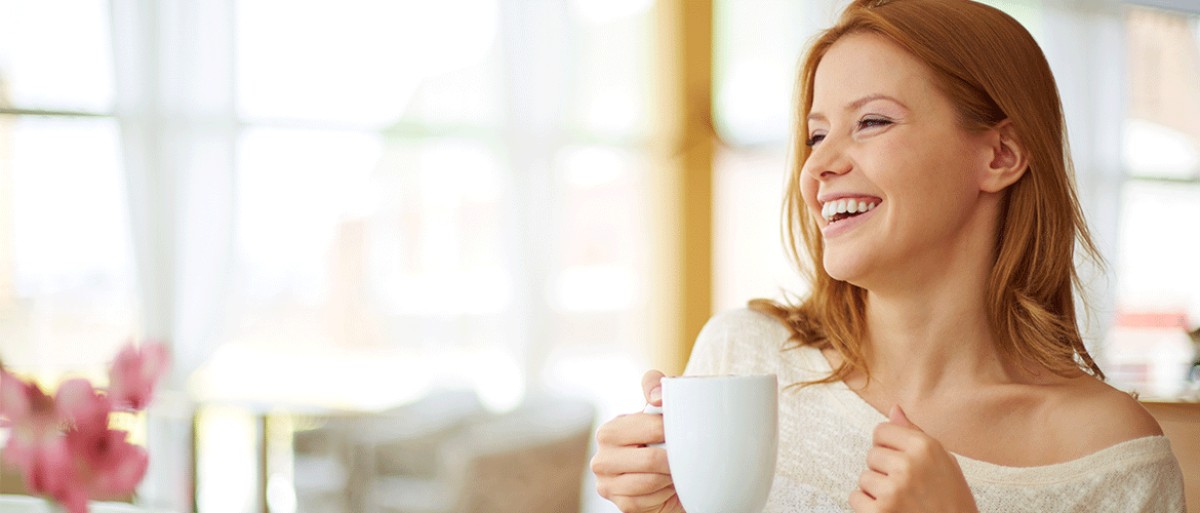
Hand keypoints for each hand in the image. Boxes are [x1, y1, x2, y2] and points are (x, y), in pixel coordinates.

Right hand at [591, 370, 684, 512]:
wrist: (666, 479)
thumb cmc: (663, 441)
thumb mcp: (661, 410)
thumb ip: (656, 387)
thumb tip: (657, 396)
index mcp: (610, 430)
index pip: (648, 427)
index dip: (672, 430)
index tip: (684, 432)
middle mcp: (601, 457)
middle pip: (651, 458)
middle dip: (672, 459)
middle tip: (682, 456)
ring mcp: (607, 484)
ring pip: (650, 481)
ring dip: (669, 476)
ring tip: (673, 470)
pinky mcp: (620, 504)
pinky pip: (648, 500)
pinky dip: (663, 493)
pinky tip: (665, 486)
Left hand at [850, 405, 978, 512]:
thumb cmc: (953, 501)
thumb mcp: (944, 461)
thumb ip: (915, 434)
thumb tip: (893, 409)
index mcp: (924, 447)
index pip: (881, 431)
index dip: (889, 447)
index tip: (901, 462)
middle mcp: (908, 465)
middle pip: (872, 455)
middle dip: (884, 470)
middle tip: (906, 487)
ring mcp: (892, 490)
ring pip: (864, 477)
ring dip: (876, 490)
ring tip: (901, 501)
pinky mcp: (880, 512)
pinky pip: (855, 498)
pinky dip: (867, 507)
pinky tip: (890, 511)